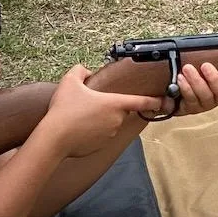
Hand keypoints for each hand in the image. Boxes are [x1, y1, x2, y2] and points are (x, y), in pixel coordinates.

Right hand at [44, 65, 162, 157]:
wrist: (54, 138)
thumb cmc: (64, 110)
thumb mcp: (70, 82)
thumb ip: (80, 71)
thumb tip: (86, 70)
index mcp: (115, 104)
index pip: (141, 101)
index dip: (154, 101)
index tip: (163, 101)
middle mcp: (117, 120)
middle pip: (119, 111)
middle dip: (108, 108)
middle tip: (89, 105)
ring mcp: (111, 134)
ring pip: (109, 123)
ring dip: (100, 120)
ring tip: (80, 117)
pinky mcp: (102, 146)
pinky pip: (101, 136)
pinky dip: (93, 132)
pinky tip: (79, 129)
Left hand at [163, 63, 217, 115]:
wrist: (173, 91)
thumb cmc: (193, 74)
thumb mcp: (204, 67)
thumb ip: (212, 62)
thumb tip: (217, 48)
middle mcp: (216, 99)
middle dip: (215, 79)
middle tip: (206, 66)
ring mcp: (203, 105)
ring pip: (205, 96)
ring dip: (196, 81)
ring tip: (188, 69)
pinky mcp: (190, 108)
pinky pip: (190, 100)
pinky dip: (186, 88)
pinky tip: (181, 79)